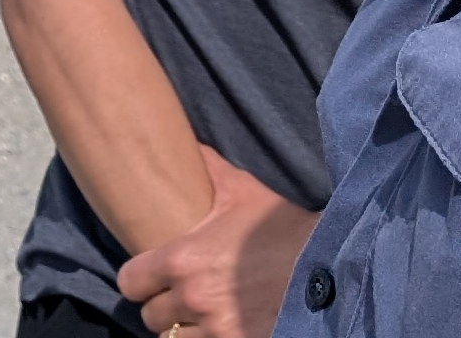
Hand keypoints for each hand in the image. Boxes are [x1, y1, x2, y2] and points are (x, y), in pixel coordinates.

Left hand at [116, 147, 319, 335]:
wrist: (330, 267)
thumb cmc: (282, 229)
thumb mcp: (242, 192)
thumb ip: (208, 169)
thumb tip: (186, 141)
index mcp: (183, 260)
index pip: (130, 283)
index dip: (138, 280)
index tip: (148, 277)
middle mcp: (193, 299)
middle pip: (151, 317)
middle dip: (162, 307)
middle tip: (178, 297)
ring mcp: (216, 330)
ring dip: (184, 329)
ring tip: (199, 316)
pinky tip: (220, 328)